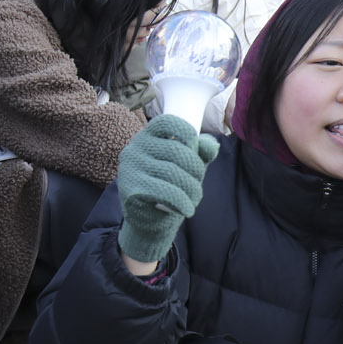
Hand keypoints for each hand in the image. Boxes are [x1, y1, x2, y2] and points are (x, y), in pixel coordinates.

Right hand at [114, 113, 218, 264]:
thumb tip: (212, 147)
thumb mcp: (187, 165)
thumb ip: (200, 152)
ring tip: (194, 199)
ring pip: (174, 173)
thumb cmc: (169, 186)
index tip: (194, 151)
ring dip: (192, 190)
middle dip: (196, 171)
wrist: (149, 220)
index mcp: (146, 136)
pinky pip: (166, 192)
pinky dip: (183, 202)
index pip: (168, 122)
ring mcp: (130, 169)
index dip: (187, 134)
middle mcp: (134, 149)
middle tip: (197, 186)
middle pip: (177, 152)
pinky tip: (187, 210)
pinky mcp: (131, 190)